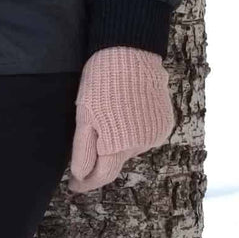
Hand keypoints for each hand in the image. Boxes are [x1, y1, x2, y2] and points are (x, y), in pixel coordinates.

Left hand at [67, 46, 174, 193]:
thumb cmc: (100, 82)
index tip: (74, 186)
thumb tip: (80, 177)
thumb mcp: (84, 115)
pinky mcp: (165, 122)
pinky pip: (145, 135)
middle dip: (101, 160)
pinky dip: (134, 132)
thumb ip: (83, 150)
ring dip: (118, 143)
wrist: (131, 52)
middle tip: (88, 147)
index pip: (101, 176)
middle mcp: (141, 145)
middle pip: (116, 162)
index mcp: (118, 145)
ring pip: (131, 149)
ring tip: (108, 120)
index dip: (86, 182)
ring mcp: (156, 134)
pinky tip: (125, 115)